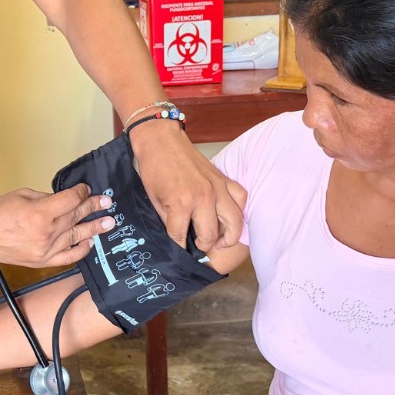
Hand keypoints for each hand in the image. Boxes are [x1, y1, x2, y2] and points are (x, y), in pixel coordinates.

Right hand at [0, 184, 113, 266]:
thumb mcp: (24, 194)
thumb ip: (48, 198)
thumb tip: (66, 201)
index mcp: (40, 213)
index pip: (71, 200)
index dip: (82, 192)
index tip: (85, 189)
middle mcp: (46, 233)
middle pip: (77, 217)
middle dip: (93, 208)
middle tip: (106, 203)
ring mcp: (45, 250)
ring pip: (76, 236)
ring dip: (94, 229)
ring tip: (108, 223)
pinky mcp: (42, 262)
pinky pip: (68, 257)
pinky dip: (81, 250)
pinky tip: (90, 242)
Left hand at [128, 121, 244, 250]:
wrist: (161, 141)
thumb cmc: (154, 169)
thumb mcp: (154, 201)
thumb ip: (169, 222)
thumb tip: (178, 239)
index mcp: (182, 203)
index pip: (182, 237)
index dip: (179, 249)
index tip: (179, 254)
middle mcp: (203, 197)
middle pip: (211, 235)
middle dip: (203, 246)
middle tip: (198, 248)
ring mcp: (217, 187)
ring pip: (234, 221)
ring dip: (228, 237)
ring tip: (221, 243)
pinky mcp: (223, 179)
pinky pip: (240, 198)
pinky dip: (238, 210)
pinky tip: (229, 218)